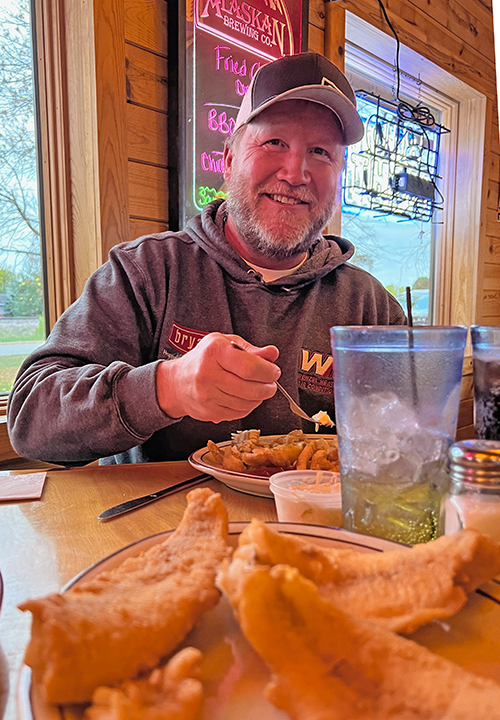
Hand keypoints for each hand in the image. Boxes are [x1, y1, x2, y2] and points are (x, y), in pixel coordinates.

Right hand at [156, 333, 279, 421]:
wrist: (177, 382)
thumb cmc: (205, 359)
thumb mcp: (226, 344)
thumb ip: (252, 350)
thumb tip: (272, 353)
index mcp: (214, 352)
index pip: (250, 367)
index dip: (268, 371)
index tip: (274, 372)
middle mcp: (207, 374)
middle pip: (250, 388)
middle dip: (268, 387)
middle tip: (271, 383)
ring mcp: (206, 395)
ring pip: (246, 403)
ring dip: (259, 398)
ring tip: (258, 389)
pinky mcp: (208, 412)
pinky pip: (238, 413)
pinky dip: (247, 407)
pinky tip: (245, 398)